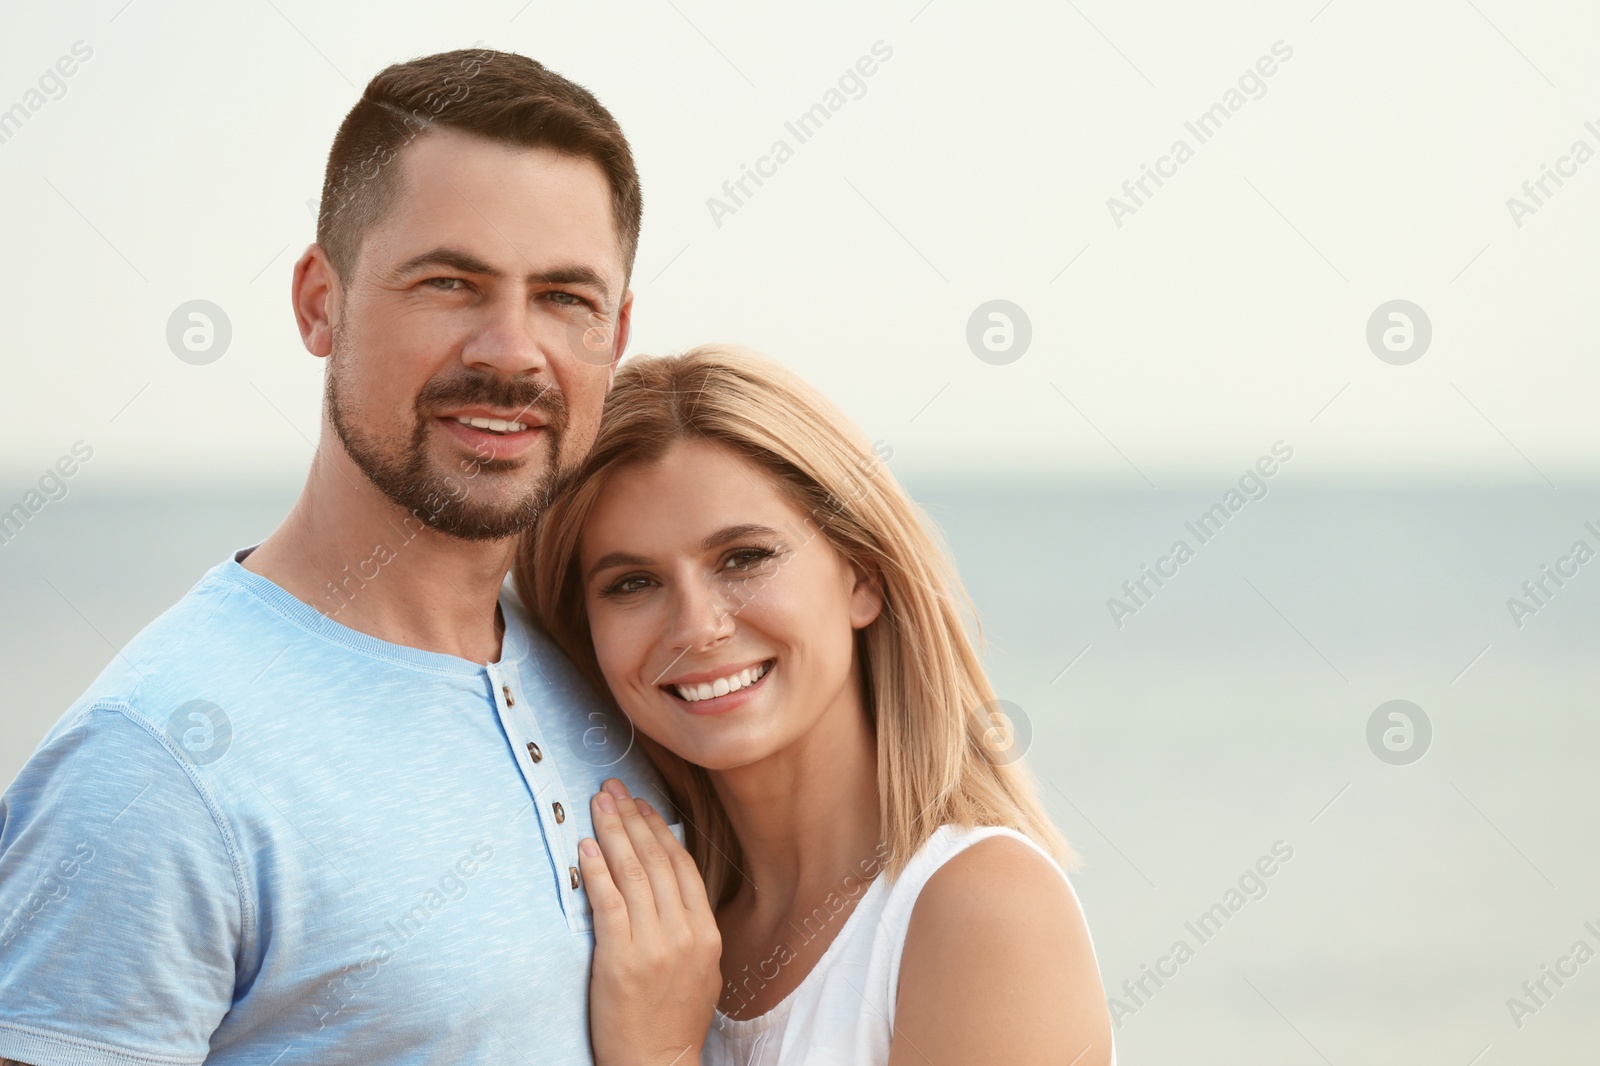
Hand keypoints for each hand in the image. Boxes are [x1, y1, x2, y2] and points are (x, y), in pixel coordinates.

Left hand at [581, 778, 720, 1065]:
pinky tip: (584, 846)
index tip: (641, 804)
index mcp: (706, 932)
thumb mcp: (702, 970)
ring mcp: (652, 945)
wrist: (656, 1065)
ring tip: (597, 804)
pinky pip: (607, 901)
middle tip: (613, 789)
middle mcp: (684, 933)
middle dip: (632, 818)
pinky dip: (595, 869)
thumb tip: (673, 886)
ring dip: (611, 832)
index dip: (659, 830)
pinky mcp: (620, 958)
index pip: (681, 866)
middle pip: (656, 860)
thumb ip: (691, 926)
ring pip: (632, 873)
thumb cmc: (675, 1022)